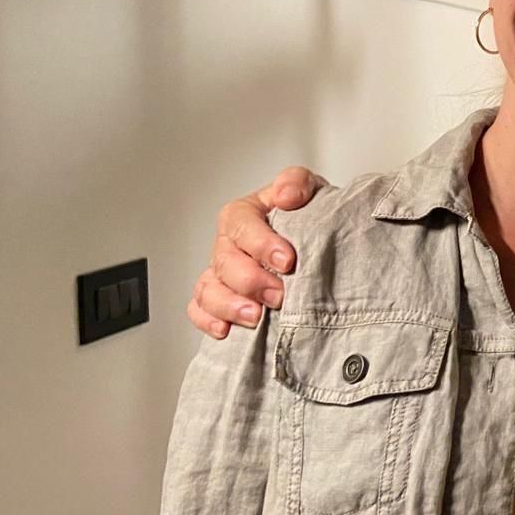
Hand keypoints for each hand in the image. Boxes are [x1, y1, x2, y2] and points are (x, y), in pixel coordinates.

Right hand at [186, 167, 326, 338]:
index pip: (241, 224)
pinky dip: (208, 321)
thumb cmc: (305, 215)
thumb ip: (297, 183)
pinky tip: (226, 330)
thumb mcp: (309, 190)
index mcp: (244, 214)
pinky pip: (200, 310)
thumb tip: (286, 195)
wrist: (314, 240)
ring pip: (208, 288)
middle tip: (278, 294)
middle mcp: (229, 244)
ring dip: (229, 305)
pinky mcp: (220, 297)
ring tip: (255, 317)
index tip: (287, 260)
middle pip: (224, 261)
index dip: (261, 244)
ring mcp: (221, 273)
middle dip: (250, 281)